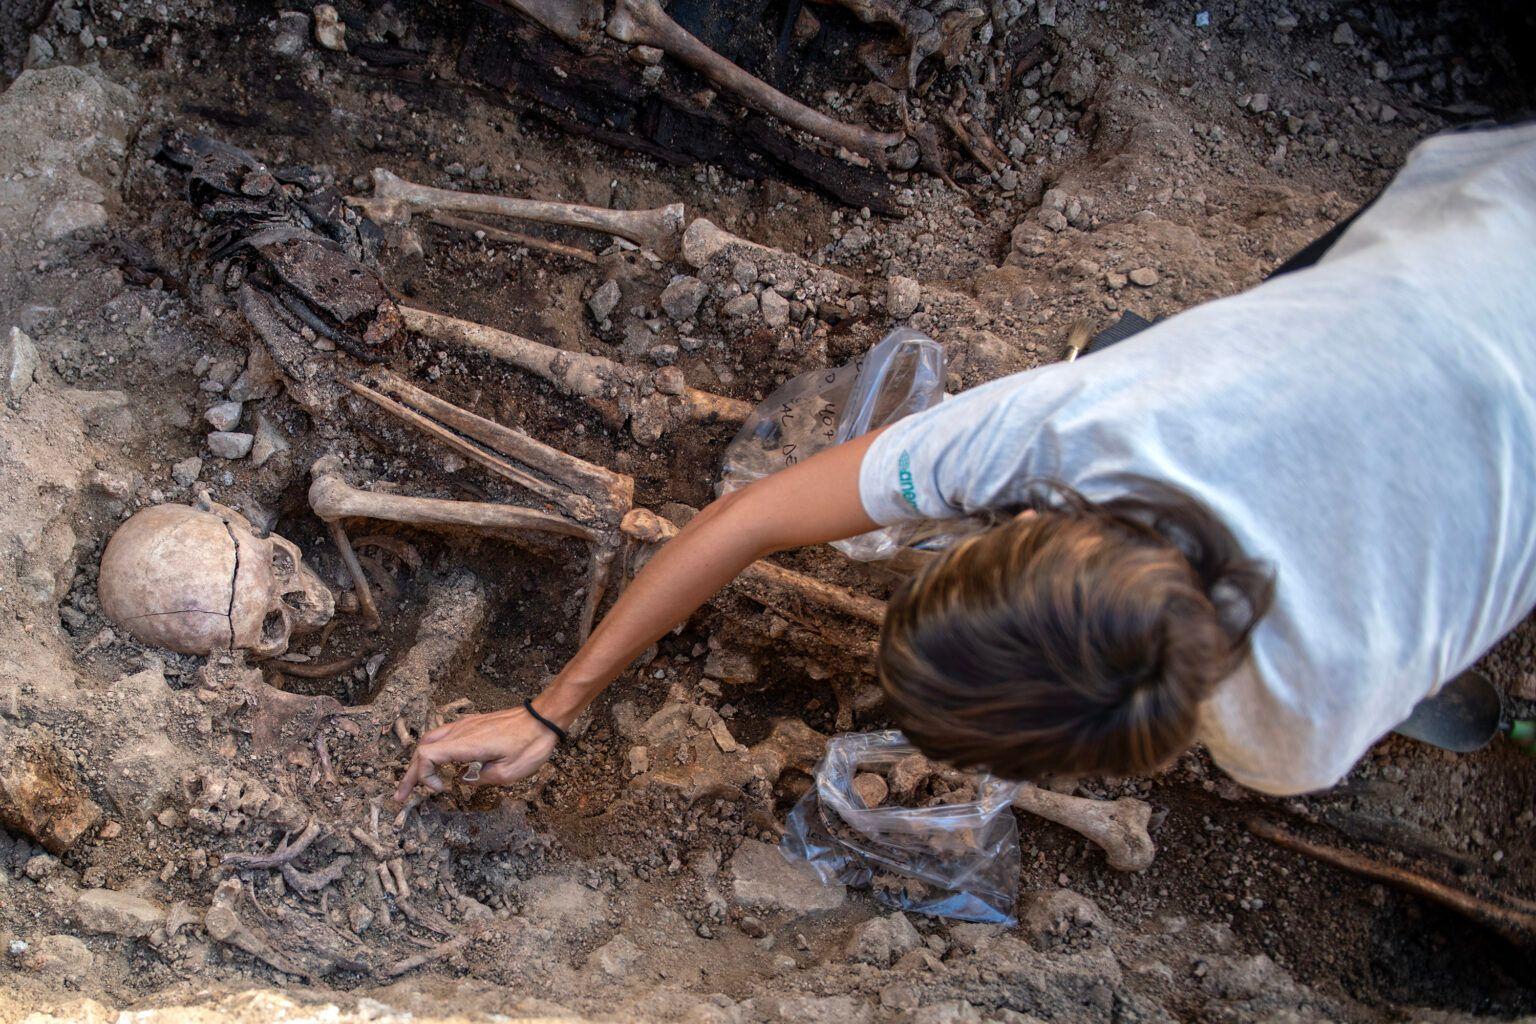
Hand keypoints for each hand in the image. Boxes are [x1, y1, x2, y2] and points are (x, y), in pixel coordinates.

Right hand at [393, 706, 558, 800]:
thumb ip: (479, 779)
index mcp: (465, 743)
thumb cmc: (530, 745)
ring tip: (414, 781)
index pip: (426, 755)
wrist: (545, 718)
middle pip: (423, 749)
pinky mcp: (473, 723)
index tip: (441, 789)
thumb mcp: (507, 774)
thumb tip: (464, 779)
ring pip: (432, 740)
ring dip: (420, 761)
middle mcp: (461, 731)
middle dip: (412, 774)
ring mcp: (466, 724)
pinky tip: (441, 765)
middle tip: (401, 796)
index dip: (424, 776)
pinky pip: (445, 735)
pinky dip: (436, 751)